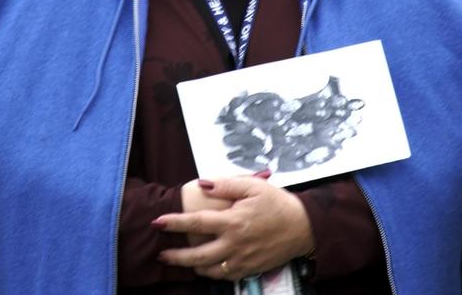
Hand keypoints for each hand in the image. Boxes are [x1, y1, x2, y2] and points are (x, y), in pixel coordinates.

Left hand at [154, 175, 314, 280]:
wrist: (303, 227)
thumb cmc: (277, 204)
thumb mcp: (253, 186)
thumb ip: (226, 185)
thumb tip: (202, 185)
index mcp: (233, 221)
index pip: (196, 223)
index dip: (174, 223)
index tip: (158, 223)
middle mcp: (234, 244)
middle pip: (197, 256)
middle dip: (175, 256)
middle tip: (161, 254)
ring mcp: (241, 260)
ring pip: (209, 270)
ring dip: (191, 267)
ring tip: (179, 261)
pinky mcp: (249, 269)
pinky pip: (224, 276)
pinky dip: (211, 273)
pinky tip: (204, 267)